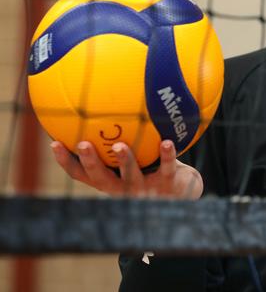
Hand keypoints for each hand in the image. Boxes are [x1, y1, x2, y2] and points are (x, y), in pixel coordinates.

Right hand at [50, 140, 203, 198]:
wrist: (184, 191)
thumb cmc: (152, 168)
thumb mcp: (135, 155)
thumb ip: (121, 138)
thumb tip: (105, 102)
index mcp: (111, 181)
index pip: (83, 175)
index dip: (67, 162)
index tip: (54, 144)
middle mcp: (124, 189)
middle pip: (102, 179)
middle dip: (91, 162)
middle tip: (83, 144)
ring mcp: (145, 189)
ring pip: (132, 177)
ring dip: (125, 161)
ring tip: (119, 145)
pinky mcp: (168, 185)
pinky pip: (167, 168)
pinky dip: (167, 155)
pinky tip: (167, 141)